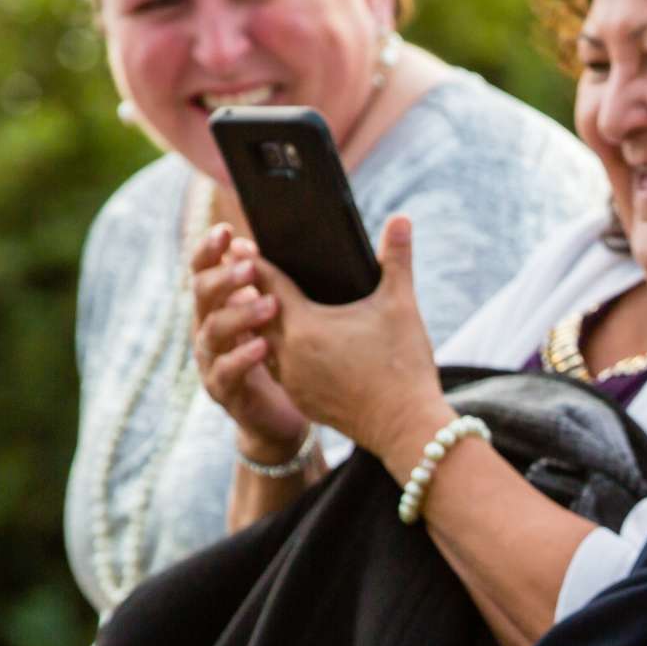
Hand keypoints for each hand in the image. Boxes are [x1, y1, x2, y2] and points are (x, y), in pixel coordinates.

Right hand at [190, 224, 311, 460]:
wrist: (280, 416)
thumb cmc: (283, 358)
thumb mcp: (280, 318)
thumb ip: (276, 285)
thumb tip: (291, 245)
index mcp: (218, 306)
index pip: (203, 270)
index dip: (209, 250)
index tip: (227, 231)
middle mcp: (207, 328)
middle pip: (201, 294)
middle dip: (225, 277)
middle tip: (252, 266)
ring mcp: (211, 360)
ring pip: (213, 330)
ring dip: (240, 313)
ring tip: (271, 304)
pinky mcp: (222, 390)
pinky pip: (226, 371)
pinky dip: (243, 357)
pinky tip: (263, 346)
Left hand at [251, 215, 449, 460]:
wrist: (406, 427)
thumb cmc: (403, 365)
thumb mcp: (401, 306)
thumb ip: (397, 260)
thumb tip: (402, 218)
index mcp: (305, 325)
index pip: (267, 284)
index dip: (253, 262)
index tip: (240, 245)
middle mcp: (288, 353)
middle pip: (255, 313)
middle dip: (249, 292)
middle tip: (244, 272)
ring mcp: (291, 380)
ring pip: (262, 344)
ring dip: (260, 325)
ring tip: (261, 307)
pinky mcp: (300, 400)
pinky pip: (277, 369)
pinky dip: (276, 353)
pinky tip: (285, 346)